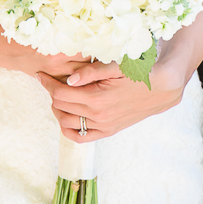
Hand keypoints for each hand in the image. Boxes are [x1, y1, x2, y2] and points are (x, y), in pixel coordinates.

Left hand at [37, 60, 182, 143]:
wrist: (161, 88)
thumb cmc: (138, 72)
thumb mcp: (116, 65)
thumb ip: (91, 72)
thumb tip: (69, 80)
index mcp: (98, 98)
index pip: (60, 93)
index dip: (47, 83)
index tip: (40, 74)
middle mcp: (99, 116)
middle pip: (60, 107)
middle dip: (50, 93)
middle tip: (49, 81)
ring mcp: (103, 126)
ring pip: (66, 124)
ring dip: (57, 110)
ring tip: (58, 96)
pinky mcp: (108, 131)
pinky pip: (81, 137)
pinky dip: (68, 130)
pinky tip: (67, 116)